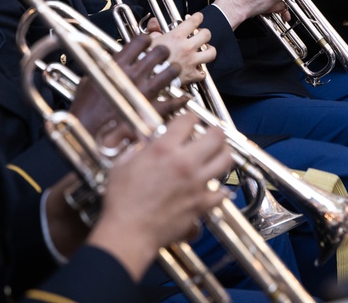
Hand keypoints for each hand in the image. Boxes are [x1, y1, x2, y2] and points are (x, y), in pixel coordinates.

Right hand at [68, 34, 183, 132]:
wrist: (87, 131)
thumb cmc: (85, 109)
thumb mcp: (89, 80)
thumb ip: (103, 68)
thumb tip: (110, 60)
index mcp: (116, 65)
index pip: (139, 41)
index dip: (146, 39)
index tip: (147, 42)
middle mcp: (133, 75)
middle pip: (160, 52)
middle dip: (163, 51)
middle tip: (163, 54)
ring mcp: (144, 92)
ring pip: (171, 71)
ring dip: (174, 69)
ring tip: (174, 70)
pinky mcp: (151, 110)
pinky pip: (173, 102)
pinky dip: (181, 100)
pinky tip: (184, 97)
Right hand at [87, 112, 232, 278]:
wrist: (129, 233)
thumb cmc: (121, 202)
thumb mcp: (122, 165)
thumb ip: (138, 149)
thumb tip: (146, 143)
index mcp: (164, 149)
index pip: (188, 120)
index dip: (190, 116)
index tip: (190, 118)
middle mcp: (185, 162)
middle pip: (216, 135)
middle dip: (215, 131)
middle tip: (212, 133)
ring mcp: (197, 183)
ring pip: (226, 160)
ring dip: (223, 154)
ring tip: (219, 153)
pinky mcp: (202, 204)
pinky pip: (221, 193)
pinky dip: (220, 189)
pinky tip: (216, 187)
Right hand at [153, 12, 215, 84]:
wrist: (148, 78)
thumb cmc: (145, 60)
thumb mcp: (148, 42)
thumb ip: (154, 31)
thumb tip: (154, 24)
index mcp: (176, 37)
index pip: (193, 22)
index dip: (198, 17)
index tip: (199, 17)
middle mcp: (187, 47)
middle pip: (206, 35)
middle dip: (204, 33)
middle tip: (201, 35)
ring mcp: (191, 61)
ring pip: (211, 53)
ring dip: (209, 50)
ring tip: (206, 50)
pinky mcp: (191, 75)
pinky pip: (202, 74)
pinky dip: (201, 72)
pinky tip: (198, 70)